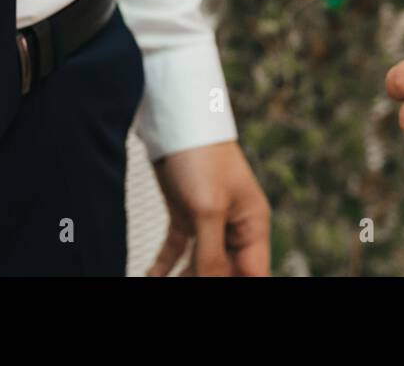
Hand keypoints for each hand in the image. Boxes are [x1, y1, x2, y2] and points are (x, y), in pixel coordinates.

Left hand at [148, 141, 270, 275]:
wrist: (175, 118)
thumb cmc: (201, 157)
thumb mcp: (207, 211)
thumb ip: (210, 255)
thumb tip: (211, 283)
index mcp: (252, 225)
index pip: (253, 273)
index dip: (236, 284)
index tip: (210, 285)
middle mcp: (235, 226)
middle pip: (224, 271)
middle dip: (204, 280)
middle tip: (181, 282)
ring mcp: (209, 220)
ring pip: (199, 264)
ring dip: (183, 278)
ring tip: (161, 285)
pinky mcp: (186, 213)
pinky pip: (178, 249)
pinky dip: (164, 265)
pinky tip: (150, 275)